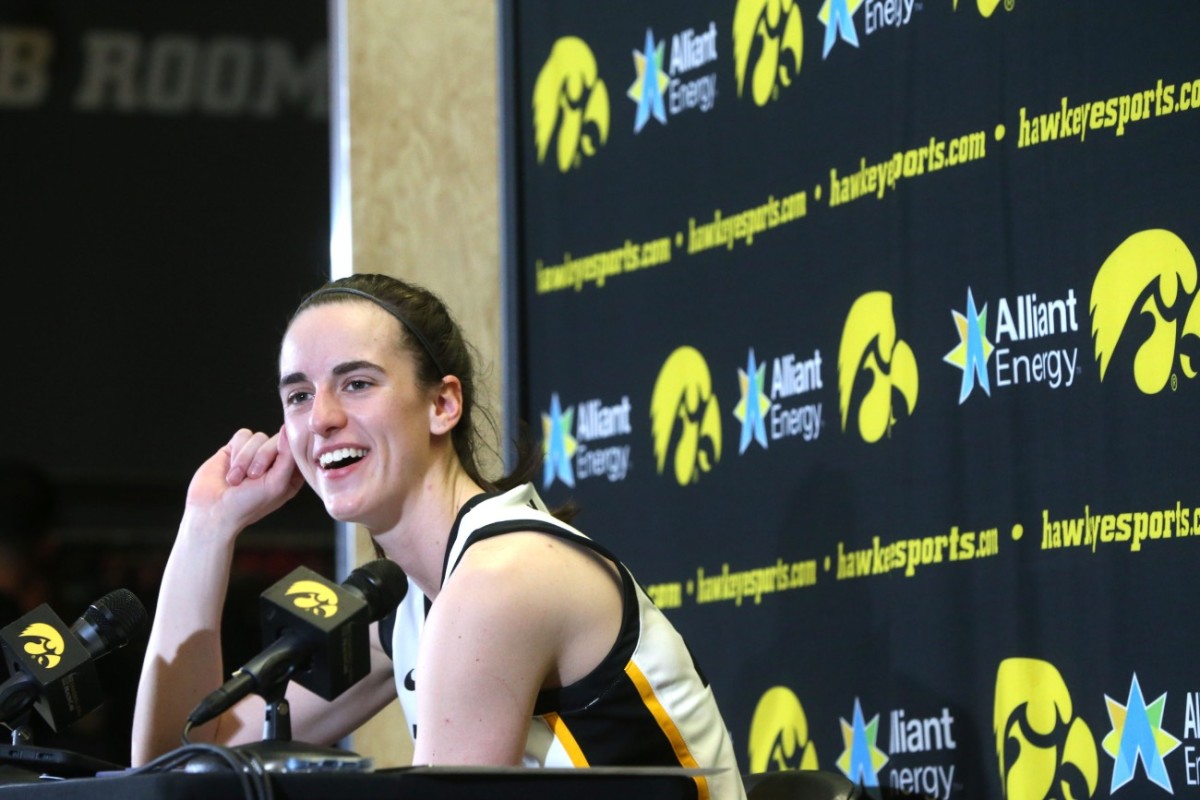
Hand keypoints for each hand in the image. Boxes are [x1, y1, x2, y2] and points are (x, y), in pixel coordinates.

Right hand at [185, 427, 305, 533]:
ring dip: (245, 459)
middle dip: (261, 458)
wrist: (212, 510)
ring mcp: (254, 455)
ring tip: (236, 479)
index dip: (287, 455)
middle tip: (252, 477)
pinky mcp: (235, 449)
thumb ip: (287, 457)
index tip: (275, 467)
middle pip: (277, 440)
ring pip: (258, 437)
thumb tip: (288, 430)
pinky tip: (230, 470)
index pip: (296, 451)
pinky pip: (243, 435)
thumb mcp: (276, 484)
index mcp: (289, 475)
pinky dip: (236, 452)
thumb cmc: (246, 505)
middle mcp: (273, 463)